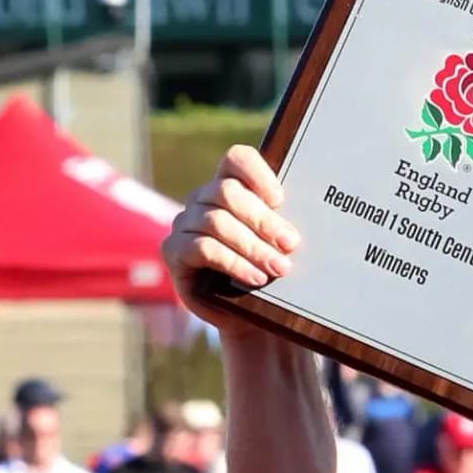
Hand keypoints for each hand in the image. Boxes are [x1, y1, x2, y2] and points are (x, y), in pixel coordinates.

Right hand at [163, 146, 300, 322]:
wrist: (244, 313)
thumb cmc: (264, 270)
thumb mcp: (276, 244)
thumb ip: (281, 225)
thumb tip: (298, 224)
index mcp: (228, 185)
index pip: (236, 160)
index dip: (257, 173)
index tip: (280, 200)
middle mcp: (201, 198)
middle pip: (228, 192)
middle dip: (263, 220)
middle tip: (290, 244)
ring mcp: (184, 223)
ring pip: (216, 222)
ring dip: (252, 247)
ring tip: (278, 267)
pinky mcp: (173, 251)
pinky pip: (203, 249)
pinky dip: (233, 263)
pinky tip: (255, 277)